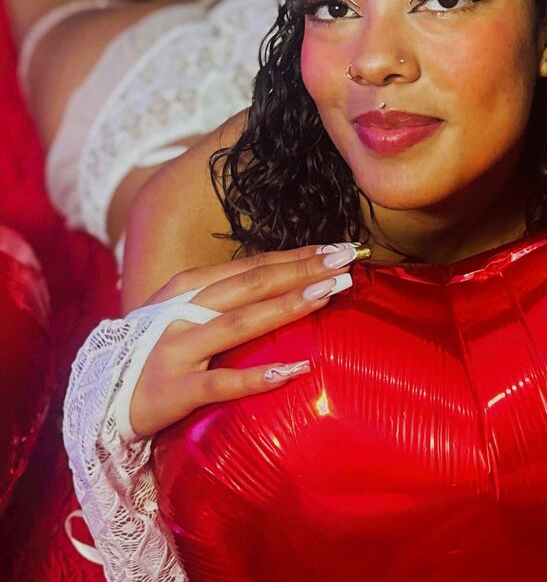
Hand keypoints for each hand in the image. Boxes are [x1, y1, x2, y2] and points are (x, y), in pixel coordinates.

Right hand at [130, 242, 365, 436]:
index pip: (252, 266)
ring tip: (327, 294)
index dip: (296, 255)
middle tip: (344, 261)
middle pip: (250, 285)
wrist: (103, 398)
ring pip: (238, 324)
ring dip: (285, 307)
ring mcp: (176, 350)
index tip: (338, 248)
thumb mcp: (189, 312)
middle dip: (301, 270)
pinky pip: (221, 384)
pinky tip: (294, 370)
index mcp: (190, 288)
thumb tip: (293, 280)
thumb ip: (232, 297)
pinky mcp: (174, 390)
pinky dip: (257, 377)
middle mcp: (182, 312)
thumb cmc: (161, 350)